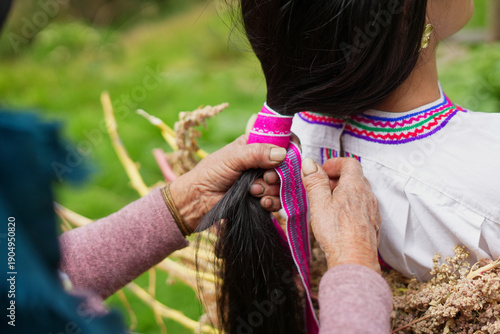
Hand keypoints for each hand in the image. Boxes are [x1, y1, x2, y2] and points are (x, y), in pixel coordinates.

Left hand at [169, 135, 286, 231]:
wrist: (199, 200)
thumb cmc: (211, 173)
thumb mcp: (232, 158)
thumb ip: (256, 153)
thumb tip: (282, 153)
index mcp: (256, 145)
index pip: (283, 140)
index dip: (291, 147)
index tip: (291, 155)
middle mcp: (263, 162)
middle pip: (287, 165)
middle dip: (278, 174)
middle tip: (265, 178)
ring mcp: (264, 180)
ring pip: (283, 184)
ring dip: (271, 189)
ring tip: (253, 191)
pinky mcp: (263, 198)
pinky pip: (279, 201)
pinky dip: (272, 202)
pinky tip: (261, 202)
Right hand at [301, 157, 380, 272]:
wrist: (355, 260)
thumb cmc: (337, 233)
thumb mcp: (319, 203)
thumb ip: (315, 181)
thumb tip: (309, 163)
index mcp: (355, 186)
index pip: (350, 163)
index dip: (335, 163)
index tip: (322, 170)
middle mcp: (368, 196)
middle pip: (355, 177)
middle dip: (337, 178)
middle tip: (322, 187)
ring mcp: (372, 211)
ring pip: (359, 193)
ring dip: (344, 193)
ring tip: (328, 204)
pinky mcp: (373, 224)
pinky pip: (362, 208)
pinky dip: (350, 206)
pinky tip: (339, 219)